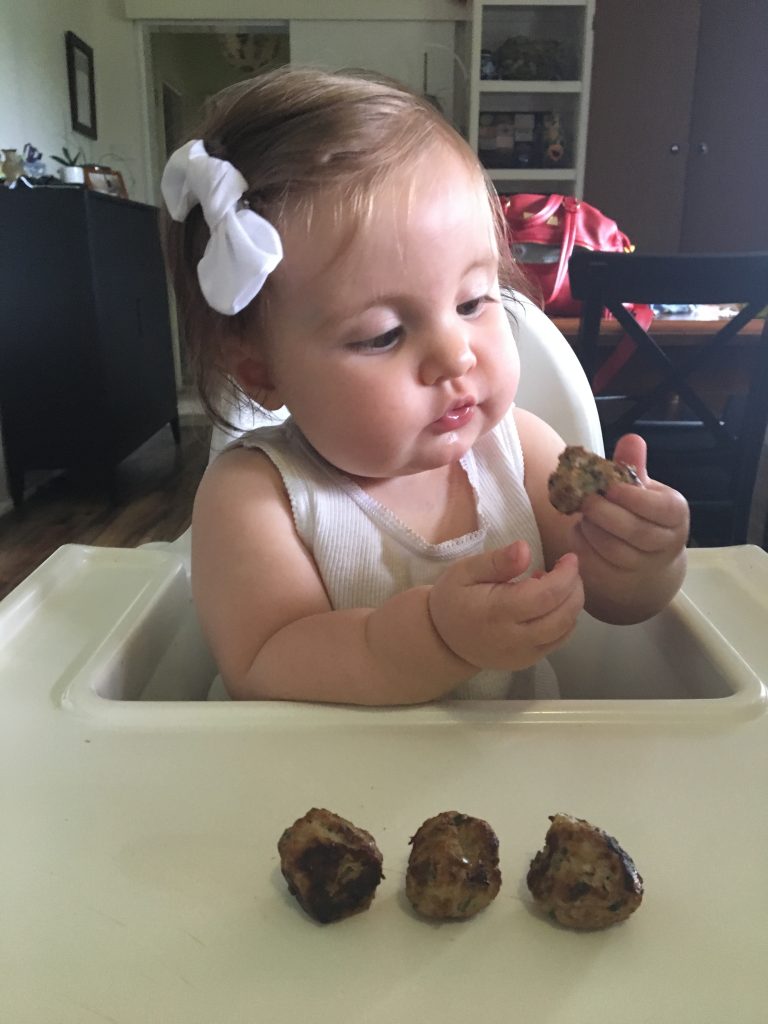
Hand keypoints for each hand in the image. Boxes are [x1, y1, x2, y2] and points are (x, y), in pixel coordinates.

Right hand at [428, 540, 583, 670]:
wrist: (443, 640)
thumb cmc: (454, 600)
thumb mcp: (465, 571)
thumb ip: (496, 561)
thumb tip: (525, 548)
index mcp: (498, 613)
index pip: (546, 595)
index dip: (566, 575)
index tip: (569, 557)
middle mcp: (515, 638)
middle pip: (563, 615)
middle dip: (575, 588)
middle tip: (568, 569)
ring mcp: (524, 654)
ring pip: (565, 630)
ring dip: (572, 604)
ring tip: (558, 584)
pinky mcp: (528, 661)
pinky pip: (558, 640)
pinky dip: (564, 619)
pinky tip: (550, 603)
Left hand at [576, 434, 689, 570]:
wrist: (647, 561)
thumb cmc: (642, 514)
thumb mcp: (642, 488)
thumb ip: (633, 465)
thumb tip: (631, 439)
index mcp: (675, 514)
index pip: (660, 508)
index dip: (633, 497)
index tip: (610, 486)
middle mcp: (664, 543)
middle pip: (635, 531)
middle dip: (606, 513)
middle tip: (585, 498)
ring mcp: (642, 566)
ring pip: (614, 549)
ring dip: (591, 529)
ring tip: (582, 513)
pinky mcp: (618, 580)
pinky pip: (597, 564)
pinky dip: (583, 545)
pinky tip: (579, 530)